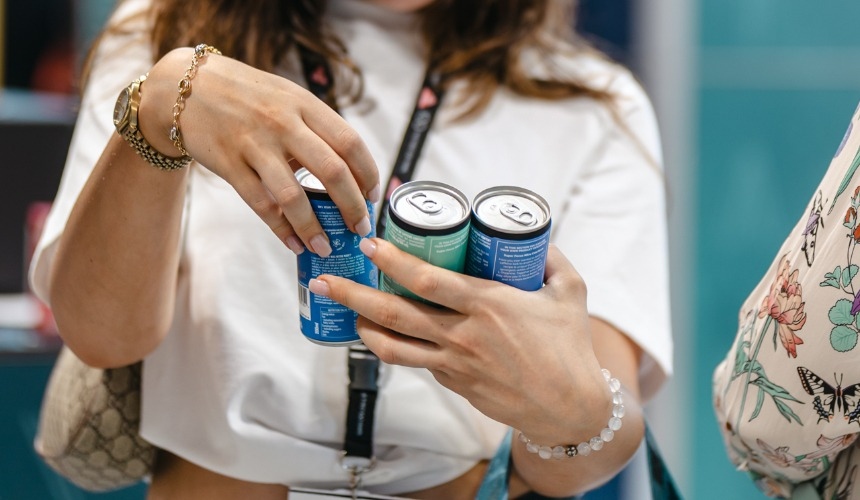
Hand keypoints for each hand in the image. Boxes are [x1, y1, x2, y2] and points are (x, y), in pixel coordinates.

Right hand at [141, 48, 379, 255]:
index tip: (374, 197)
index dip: (369, 174)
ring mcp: (254, 144)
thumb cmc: (245, 96)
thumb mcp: (286, 98)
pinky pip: (261, 205)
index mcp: (304, 104)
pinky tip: (294, 243)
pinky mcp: (229, 164)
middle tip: (361, 229)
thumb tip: (349, 171)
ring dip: (315, 228)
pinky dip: (281, 229)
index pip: (351, 142)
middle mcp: (283, 122)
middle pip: (333, 171)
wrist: (185, 88)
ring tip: (326, 247)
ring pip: (295, 195)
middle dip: (353, 206)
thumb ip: (315, 128)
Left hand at [310, 239, 607, 439]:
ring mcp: (454, 364)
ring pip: (394, 347)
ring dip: (362, 328)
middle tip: (324, 280)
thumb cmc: (570, 348)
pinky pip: (416, 362)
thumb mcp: (570, 293)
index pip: (429, 280)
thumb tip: (538, 236)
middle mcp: (464, 335)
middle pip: (395, 314)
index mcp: (489, 305)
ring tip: (343, 310)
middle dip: (353, 295)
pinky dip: (394, 346)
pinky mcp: (453, 383)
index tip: (369, 244)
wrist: (570, 409)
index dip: (394, 261)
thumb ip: (554, 259)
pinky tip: (383, 334)